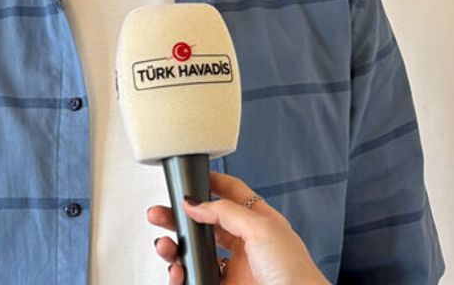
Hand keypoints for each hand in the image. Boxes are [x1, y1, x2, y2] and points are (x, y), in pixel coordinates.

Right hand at [146, 172, 327, 284]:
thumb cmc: (293, 272)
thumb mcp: (262, 229)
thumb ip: (227, 212)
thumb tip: (196, 203)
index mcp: (260, 221)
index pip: (231, 193)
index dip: (210, 183)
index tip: (189, 178)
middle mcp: (246, 243)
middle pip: (206, 223)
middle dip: (180, 217)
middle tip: (160, 213)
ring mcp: (234, 267)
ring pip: (196, 252)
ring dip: (176, 247)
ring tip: (166, 246)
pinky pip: (196, 277)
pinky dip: (182, 274)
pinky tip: (179, 271)